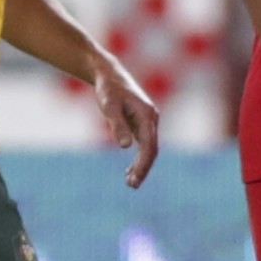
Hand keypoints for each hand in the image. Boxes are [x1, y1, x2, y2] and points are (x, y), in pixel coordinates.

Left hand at [90, 50, 160, 187]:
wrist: (110, 74)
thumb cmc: (108, 89)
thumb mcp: (109, 107)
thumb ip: (117, 125)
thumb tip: (126, 146)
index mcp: (147, 115)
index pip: (149, 146)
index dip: (143, 164)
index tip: (134, 179)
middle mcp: (152, 119)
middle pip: (152, 150)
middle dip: (143, 168)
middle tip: (132, 186)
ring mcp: (148, 121)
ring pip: (149, 148)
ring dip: (141, 166)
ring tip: (130, 183)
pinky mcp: (142, 123)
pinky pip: (144, 144)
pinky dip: (139, 158)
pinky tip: (128, 171)